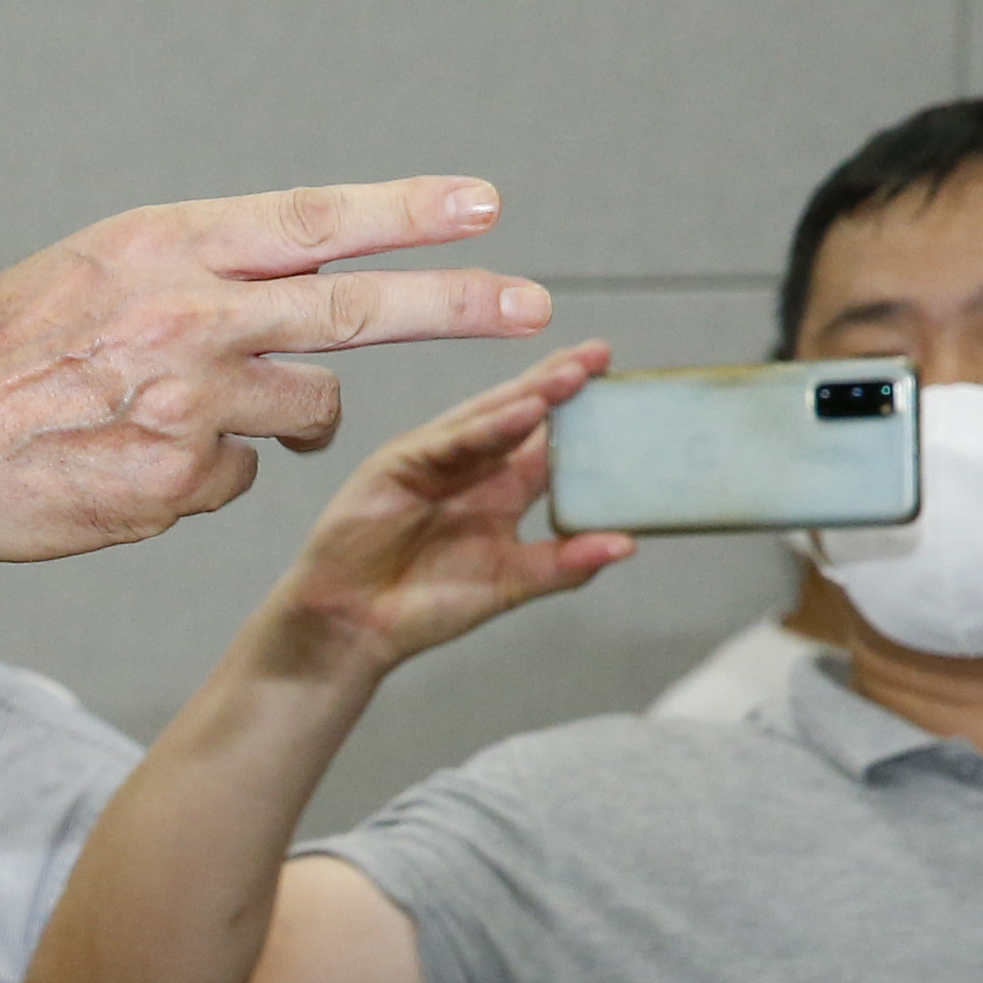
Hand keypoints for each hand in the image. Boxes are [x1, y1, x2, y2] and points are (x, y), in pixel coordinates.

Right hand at [0, 181, 551, 563]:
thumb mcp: (90, 271)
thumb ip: (192, 271)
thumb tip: (286, 280)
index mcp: (167, 249)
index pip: (314, 221)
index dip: (407, 214)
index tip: (483, 204)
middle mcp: (192, 320)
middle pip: (360, 313)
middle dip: (461, 305)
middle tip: (532, 303)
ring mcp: (191, 409)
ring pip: (307, 410)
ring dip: (286, 415)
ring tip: (201, 413)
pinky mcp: (177, 486)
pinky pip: (236, 478)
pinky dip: (203, 474)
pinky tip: (132, 464)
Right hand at [265, 341, 639, 679]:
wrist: (353, 628)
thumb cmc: (423, 608)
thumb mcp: (509, 583)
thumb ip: (564, 564)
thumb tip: (629, 543)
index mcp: (502, 492)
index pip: (551, 441)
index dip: (584, 414)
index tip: (625, 388)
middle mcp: (472, 468)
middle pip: (522, 413)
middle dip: (561, 382)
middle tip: (602, 354)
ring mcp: (435, 461)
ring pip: (490, 417)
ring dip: (532, 394)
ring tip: (576, 372)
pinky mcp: (399, 464)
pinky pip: (451, 439)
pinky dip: (488, 425)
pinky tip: (525, 410)